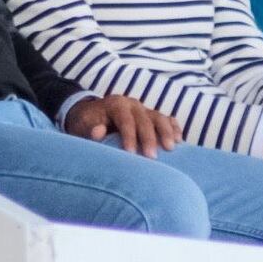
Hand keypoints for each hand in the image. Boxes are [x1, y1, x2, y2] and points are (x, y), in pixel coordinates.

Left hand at [64, 95, 180, 158]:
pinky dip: (173, 128)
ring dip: (166, 132)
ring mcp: (143, 109)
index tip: (130, 153)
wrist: (91, 116)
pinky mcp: (151, 116)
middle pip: (144, 118)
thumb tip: (98, 132)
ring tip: (172, 148)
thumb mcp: (82, 127)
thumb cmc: (87, 125)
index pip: (125, 119)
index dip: (128, 136)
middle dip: (149, 138)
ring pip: (158, 117)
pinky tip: (180, 140)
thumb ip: (90, 130)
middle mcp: (132, 104)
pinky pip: (166, 119)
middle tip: (152, 157)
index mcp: (115, 104)